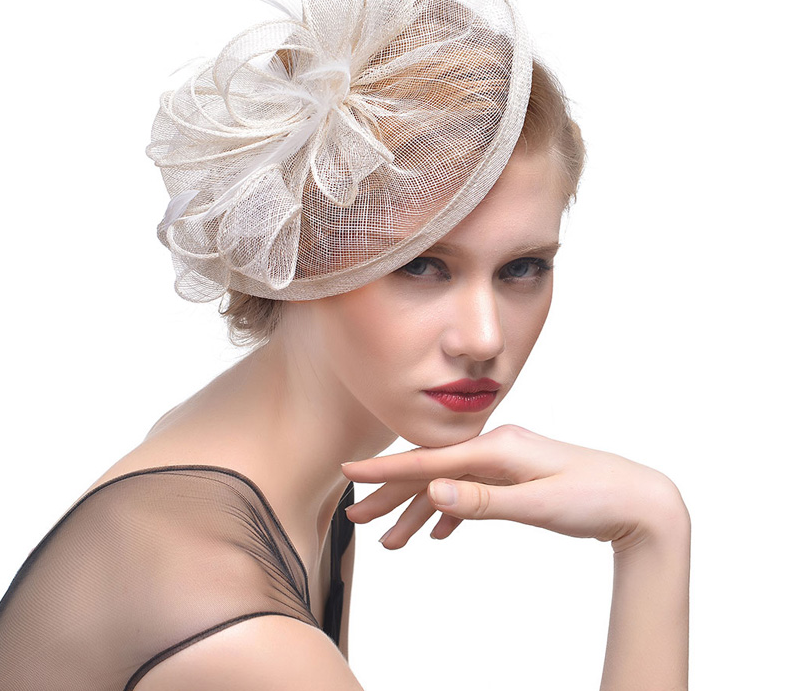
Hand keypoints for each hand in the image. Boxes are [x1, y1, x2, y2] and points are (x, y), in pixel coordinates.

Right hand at [341, 424, 687, 553]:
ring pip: (448, 485)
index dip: (386, 469)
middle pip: (431, 471)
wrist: (638, 500)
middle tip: (357, 518)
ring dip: (419, 512)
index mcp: (497, 448)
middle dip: (392, 495)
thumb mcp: (539, 505)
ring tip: (391, 542)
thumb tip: (435, 490)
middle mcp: (495, 448)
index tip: (349, 472)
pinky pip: (471, 493)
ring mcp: (505, 463)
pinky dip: (450, 513)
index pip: (429, 459)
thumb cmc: (594, 498)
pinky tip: (438, 534)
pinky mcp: (514, 479)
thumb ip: (484, 500)